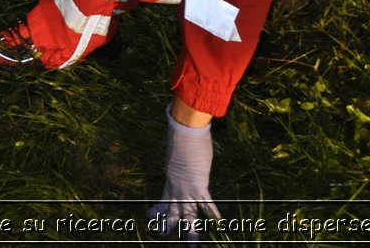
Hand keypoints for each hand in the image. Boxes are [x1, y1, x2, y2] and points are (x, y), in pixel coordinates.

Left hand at [147, 109, 219, 240]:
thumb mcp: (175, 155)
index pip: (162, 201)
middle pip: (172, 213)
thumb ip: (177, 163)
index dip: (157, 211)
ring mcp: (188, 189)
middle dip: (167, 226)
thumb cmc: (180, 139)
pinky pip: (207, 204)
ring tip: (191, 246)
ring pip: (189, 216)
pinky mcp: (200, 185)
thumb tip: (180, 157)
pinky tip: (221, 224)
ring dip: (191, 232)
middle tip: (161, 235)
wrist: (185, 133)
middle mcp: (177, 188)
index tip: (149, 216)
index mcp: (170, 181)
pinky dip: (215, 213)